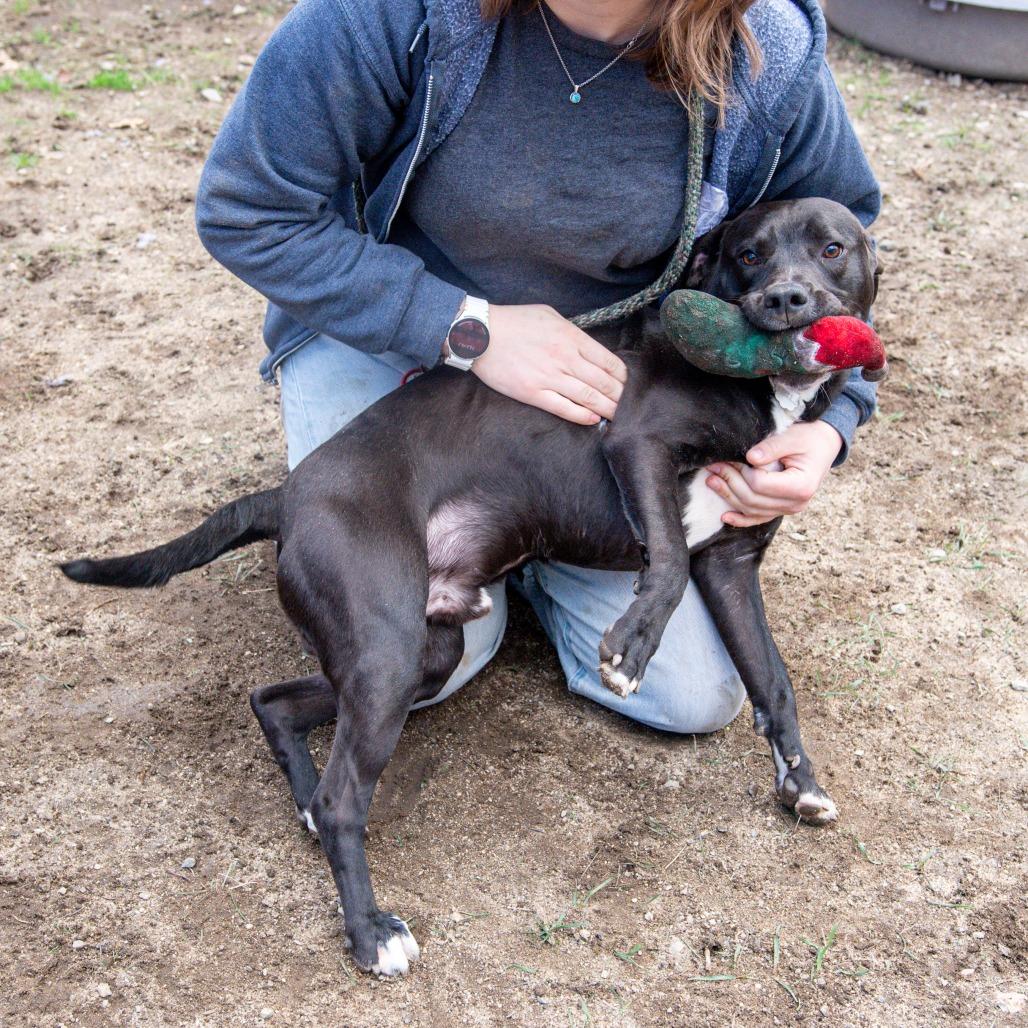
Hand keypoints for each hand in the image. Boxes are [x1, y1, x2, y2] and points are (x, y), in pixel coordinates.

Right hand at [470, 304, 626, 424]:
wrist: (480, 334)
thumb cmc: (514, 321)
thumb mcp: (550, 316)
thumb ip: (572, 332)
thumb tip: (588, 347)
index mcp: (571, 337)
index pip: (609, 361)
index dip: (623, 377)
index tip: (630, 385)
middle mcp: (565, 358)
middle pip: (604, 382)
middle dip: (621, 396)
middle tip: (632, 406)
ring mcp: (550, 377)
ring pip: (589, 397)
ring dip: (608, 409)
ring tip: (619, 417)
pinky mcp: (533, 393)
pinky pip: (564, 408)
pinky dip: (583, 415)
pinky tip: (594, 419)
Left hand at [704, 420, 842, 527]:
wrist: (824, 445)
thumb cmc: (809, 438)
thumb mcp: (792, 437)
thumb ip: (772, 447)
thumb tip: (750, 457)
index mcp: (801, 486)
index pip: (760, 484)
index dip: (742, 472)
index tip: (731, 457)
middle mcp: (796, 503)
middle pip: (753, 499)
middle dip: (729, 482)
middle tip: (712, 466)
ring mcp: (789, 509)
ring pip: (752, 510)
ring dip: (729, 496)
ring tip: (711, 480)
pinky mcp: (781, 509)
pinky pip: (759, 518)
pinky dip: (741, 519)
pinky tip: (724, 516)